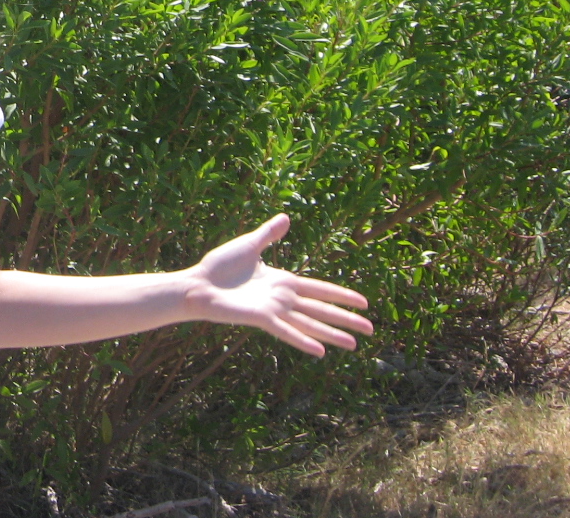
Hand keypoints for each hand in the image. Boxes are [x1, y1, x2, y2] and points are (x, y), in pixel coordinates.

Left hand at [182, 214, 372, 356]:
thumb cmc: (219, 266)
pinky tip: (321, 351)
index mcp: (282, 281)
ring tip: (355, 345)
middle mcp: (282, 298)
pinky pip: (286, 331)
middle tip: (371, 330)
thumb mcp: (249, 245)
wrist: (198, 283)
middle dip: (346, 319)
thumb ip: (269, 234)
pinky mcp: (261, 318)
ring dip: (332, 334)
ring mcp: (273, 310)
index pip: (319, 289)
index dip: (341, 295)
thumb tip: (286, 217)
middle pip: (321, 309)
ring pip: (309, 323)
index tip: (363, 302)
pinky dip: (303, 340)